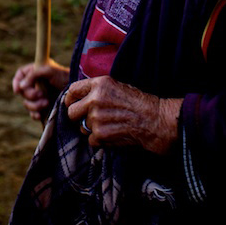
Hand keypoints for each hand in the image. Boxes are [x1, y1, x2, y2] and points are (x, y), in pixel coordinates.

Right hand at [12, 60, 69, 121]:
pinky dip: (35, 114)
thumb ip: (33, 75)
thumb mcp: (49, 70)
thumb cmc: (65, 77)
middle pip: (22, 91)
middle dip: (30, 95)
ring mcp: (39, 97)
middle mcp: (36, 85)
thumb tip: (21, 87)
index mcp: (36, 72)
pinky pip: (33, 114)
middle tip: (42, 94)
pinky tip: (40, 115)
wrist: (78, 94)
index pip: (20, 75)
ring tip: (46, 102)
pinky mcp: (43, 108)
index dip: (17, 82)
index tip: (18, 90)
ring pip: (26, 103)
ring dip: (34, 105)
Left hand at [64, 76, 182, 154]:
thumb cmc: (139, 103)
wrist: (155, 120)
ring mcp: (96, 118)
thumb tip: (80, 97)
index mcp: (99, 84)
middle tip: (88, 119)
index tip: (72, 104)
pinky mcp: (100, 134)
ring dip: (92, 130)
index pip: (72, 90)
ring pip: (82, 128)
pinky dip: (100, 140)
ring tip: (109, 126)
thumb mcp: (117, 86)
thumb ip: (97, 90)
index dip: (70, 99)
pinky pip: (91, 140)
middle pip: (71, 112)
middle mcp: (94, 100)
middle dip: (77, 117)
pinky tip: (113, 134)